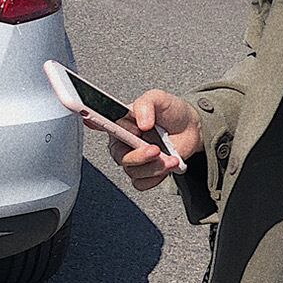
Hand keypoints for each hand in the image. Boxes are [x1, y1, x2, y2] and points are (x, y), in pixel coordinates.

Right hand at [87, 89, 203, 190]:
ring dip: (154, 168)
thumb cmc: (171, 112)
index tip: (92, 120)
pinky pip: (142, 183)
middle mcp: (123, 142)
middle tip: (155, 149)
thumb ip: (147, 105)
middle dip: (139, 156)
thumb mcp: (159, 99)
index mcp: (120, 122)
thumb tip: (142, 122)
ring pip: (133, 172)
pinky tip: (167, 167)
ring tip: (170, 159)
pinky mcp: (145, 173)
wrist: (191, 128)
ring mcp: (134, 159)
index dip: (93, 122)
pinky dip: (156, 178)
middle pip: (120, 156)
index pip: (99, 123)